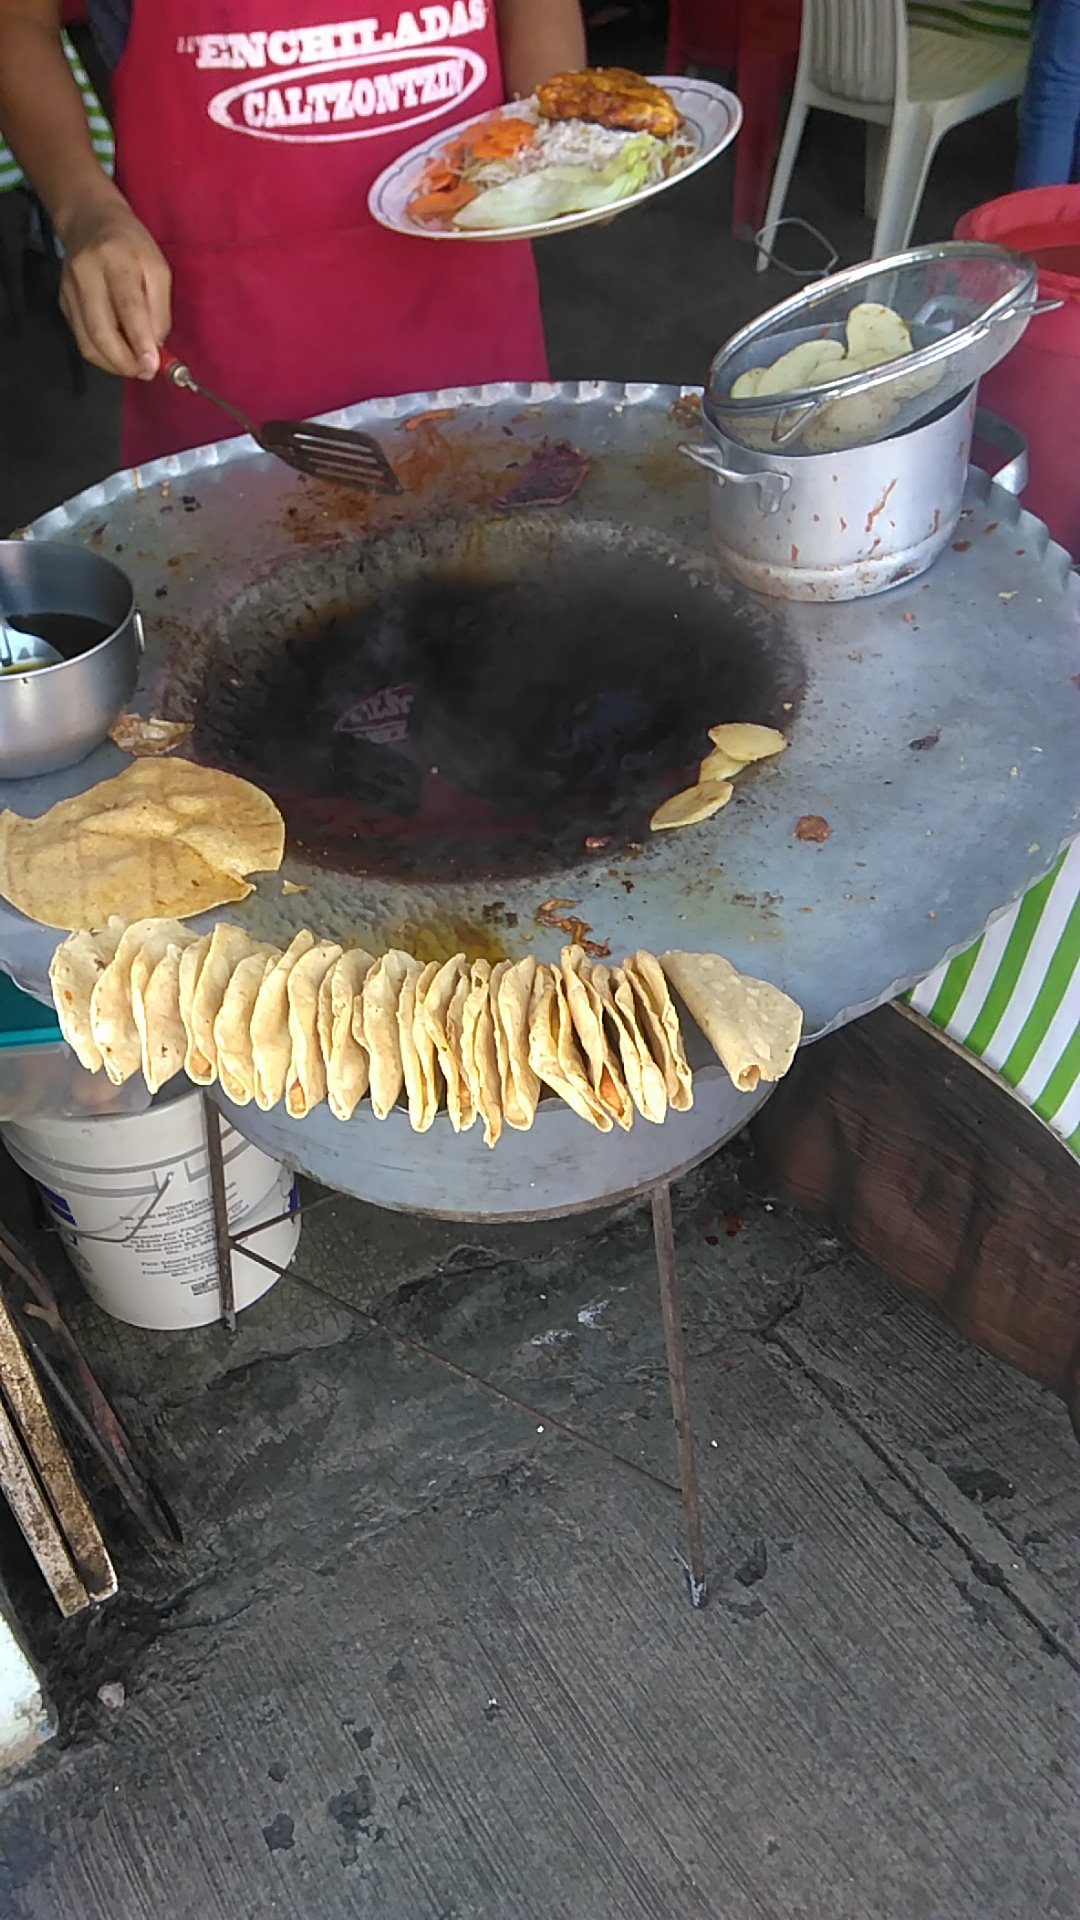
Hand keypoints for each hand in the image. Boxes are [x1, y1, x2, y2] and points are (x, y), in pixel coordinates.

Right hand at [57, 192, 170, 380]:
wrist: (89, 220)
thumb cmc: (131, 245)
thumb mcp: (157, 269)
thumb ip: (159, 310)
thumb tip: (155, 348)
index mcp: (115, 260)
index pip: (127, 307)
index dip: (139, 341)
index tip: (153, 366)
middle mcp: (86, 274)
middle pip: (101, 331)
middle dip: (125, 362)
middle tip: (145, 372)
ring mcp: (69, 289)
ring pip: (87, 342)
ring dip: (113, 364)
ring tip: (134, 367)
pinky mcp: (62, 302)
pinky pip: (81, 339)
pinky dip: (102, 355)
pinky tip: (118, 354)